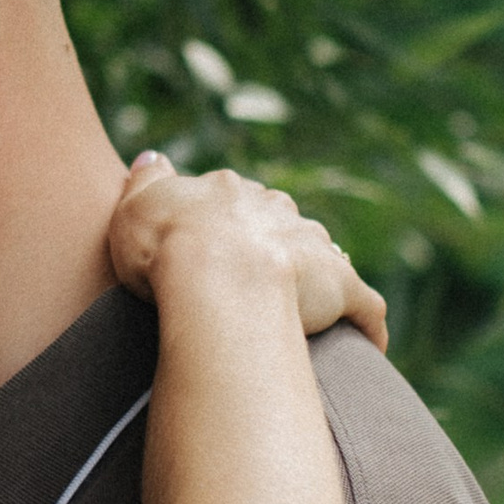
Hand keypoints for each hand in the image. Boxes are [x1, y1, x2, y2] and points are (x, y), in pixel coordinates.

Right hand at [109, 152, 389, 351]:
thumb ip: (147, 180)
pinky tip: (368, 345)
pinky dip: (367, 324)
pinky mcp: (341, 286)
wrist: (214, 276)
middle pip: (281, 225)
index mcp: (230, 193)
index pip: (233, 202)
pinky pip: (364, 305)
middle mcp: (276, 210)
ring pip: (322, 257)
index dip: (222, 228)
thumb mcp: (135, 205)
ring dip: (316, 281)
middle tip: (253, 288)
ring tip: (303, 314)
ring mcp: (311, 245)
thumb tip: (154, 158)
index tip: (211, 255)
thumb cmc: (165, 246)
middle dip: (272, 250)